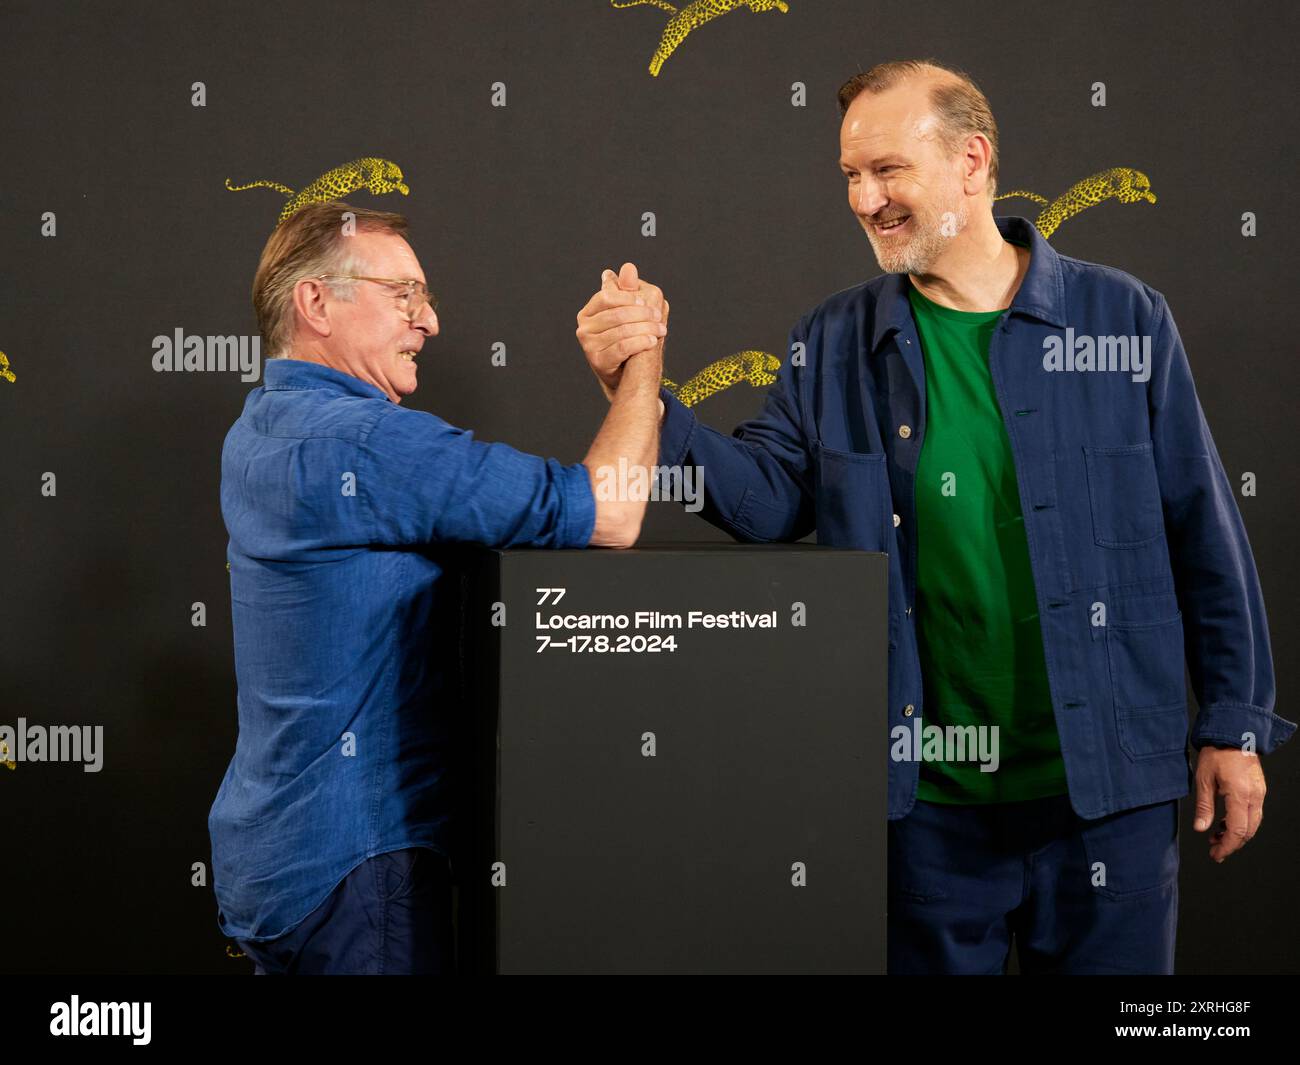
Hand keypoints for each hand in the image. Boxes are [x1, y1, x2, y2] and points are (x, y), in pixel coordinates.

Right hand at [576, 262, 668, 399]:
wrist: (626, 375)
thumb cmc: (626, 339)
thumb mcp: (626, 313)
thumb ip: (626, 291)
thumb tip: (628, 268)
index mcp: (588, 312)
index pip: (607, 297)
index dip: (629, 297)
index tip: (647, 301)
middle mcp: (584, 328)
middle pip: (616, 314)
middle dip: (642, 314)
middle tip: (659, 317)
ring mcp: (588, 345)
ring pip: (622, 330)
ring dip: (646, 328)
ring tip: (661, 330)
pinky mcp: (596, 361)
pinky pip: (622, 347)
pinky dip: (640, 342)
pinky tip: (652, 341)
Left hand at [1192, 745, 1266, 861]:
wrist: (1233, 734)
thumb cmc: (1217, 753)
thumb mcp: (1203, 779)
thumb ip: (1204, 806)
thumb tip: (1201, 828)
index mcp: (1240, 794)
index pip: (1237, 831)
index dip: (1227, 846)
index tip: (1215, 854)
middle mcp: (1254, 796)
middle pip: (1248, 831)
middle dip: (1232, 844)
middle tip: (1215, 850)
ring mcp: (1259, 793)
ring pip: (1253, 824)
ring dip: (1236, 834)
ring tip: (1217, 837)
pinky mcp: (1259, 790)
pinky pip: (1253, 813)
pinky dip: (1241, 822)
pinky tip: (1226, 823)